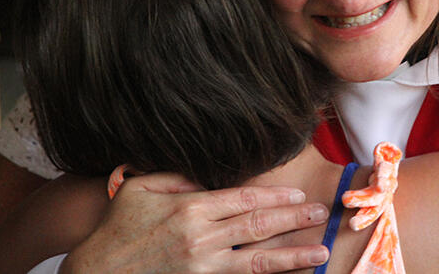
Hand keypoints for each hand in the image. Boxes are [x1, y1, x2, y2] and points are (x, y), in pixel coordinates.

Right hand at [61, 172, 330, 273]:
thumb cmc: (117, 228)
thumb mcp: (140, 189)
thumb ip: (177, 176)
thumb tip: (209, 174)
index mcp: (191, 208)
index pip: (245, 198)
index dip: (275, 195)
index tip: (298, 193)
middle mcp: (202, 238)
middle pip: (259, 225)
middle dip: (294, 219)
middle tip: (321, 214)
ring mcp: (202, 267)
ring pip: (258, 260)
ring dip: (293, 255)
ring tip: (321, 252)